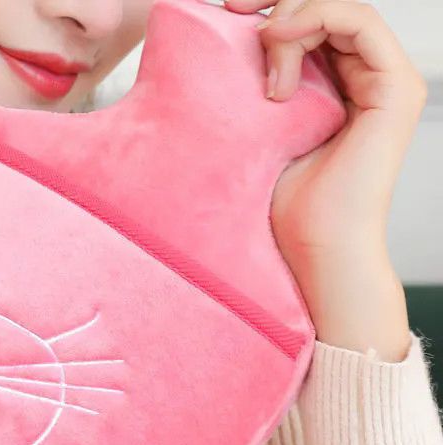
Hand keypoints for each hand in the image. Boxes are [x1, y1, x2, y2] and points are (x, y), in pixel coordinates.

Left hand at [223, 0, 427, 361]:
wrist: (314, 251)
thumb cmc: (286, 211)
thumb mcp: (260, 139)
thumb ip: (257, 95)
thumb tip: (218, 63)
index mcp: (335, 88)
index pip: (309, 24)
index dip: (270, 9)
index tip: (224, 11)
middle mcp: (365, 79)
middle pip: (325, 8)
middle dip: (276, 0)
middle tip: (231, 7)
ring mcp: (385, 82)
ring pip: (340, 8)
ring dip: (290, 18)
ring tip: (259, 47)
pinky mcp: (395, 89)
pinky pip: (358, 20)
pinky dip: (314, 18)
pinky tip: (276, 39)